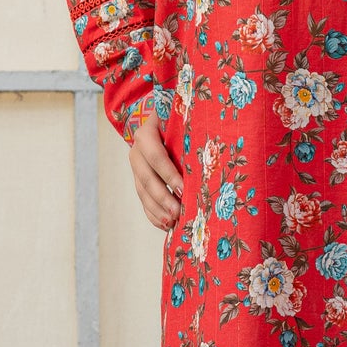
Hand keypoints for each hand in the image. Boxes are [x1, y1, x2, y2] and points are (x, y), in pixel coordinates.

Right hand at [130, 110, 182, 229]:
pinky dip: (153, 214)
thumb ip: (189, 130)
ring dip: (157, 210)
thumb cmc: (179, 122)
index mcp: (145, 134)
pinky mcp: (138, 181)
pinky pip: (143, 200)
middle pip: (147, 178)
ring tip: (172, 222)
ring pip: (143, 192)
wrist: (162, 122)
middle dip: (163, 197)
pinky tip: (165, 225)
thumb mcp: (180, 121)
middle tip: (178, 212)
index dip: (169, 174)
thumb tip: (211, 149)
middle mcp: (136, 152)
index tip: (184, 189)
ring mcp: (136, 168)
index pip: (156, 157)